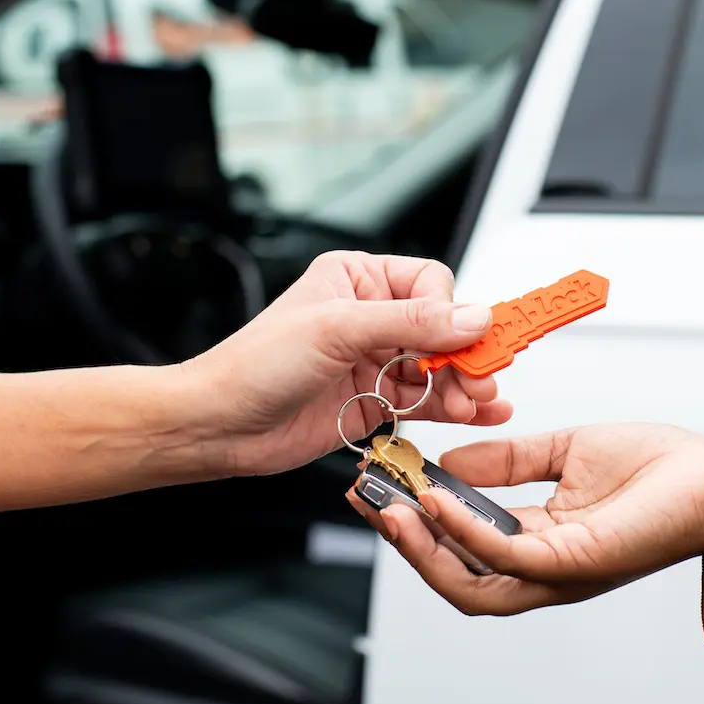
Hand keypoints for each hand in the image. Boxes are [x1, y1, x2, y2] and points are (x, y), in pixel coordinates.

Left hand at [180, 252, 511, 475]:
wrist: (220, 425)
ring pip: (439, 368)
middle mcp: (370, 317)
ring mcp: (374, 361)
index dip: (452, 311)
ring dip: (463, 384)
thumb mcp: (337, 328)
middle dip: (464, 354)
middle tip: (482, 377)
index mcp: (357, 279)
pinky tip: (478, 412)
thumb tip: (470, 316)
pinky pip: (426, 401)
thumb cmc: (255, 364)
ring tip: (480, 400)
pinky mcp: (375, 402)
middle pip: (442, 328)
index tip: (468, 339)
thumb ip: (410, 322)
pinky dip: (454, 407)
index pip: (431, 283)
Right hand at [346, 423, 703, 614]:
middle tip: (368, 502)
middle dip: (404, 545)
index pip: (461, 546)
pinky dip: (465, 532)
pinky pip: (506, 556)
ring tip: (389, 508)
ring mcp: (559, 572)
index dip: (415, 522)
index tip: (380, 486)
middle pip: (454, 577)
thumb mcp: (565, 451)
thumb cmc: (658, 469)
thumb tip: (450, 462)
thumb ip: (508, 462)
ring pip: (471, 582)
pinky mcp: (576, 562)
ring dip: (422, 549)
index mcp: (539, 543)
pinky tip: (437, 499)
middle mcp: (543, 569)